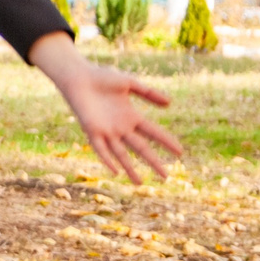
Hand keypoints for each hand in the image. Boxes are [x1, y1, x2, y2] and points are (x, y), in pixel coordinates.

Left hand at [29, 33, 181, 182]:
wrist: (78, 76)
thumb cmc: (102, 77)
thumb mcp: (129, 83)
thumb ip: (149, 93)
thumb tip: (170, 103)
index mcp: (131, 117)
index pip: (153, 132)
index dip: (166, 142)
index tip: (180, 153)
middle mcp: (121, 127)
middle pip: (141, 148)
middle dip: (153, 162)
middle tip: (166, 177)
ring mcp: (107, 131)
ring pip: (121, 154)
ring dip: (130, 168)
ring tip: (140, 184)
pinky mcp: (92, 130)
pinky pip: (100, 148)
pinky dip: (107, 159)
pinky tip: (116, 171)